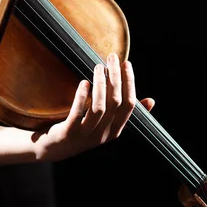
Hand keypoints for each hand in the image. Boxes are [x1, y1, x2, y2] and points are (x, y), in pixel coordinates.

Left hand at [35, 52, 154, 160]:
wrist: (54, 149)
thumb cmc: (83, 130)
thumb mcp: (106, 124)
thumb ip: (123, 112)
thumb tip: (151, 101)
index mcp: (115, 130)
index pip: (129, 105)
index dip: (130, 83)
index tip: (126, 64)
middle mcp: (104, 134)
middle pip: (115, 102)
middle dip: (115, 77)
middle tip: (112, 57)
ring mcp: (86, 135)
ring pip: (99, 107)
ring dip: (100, 84)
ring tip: (98, 66)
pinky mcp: (69, 133)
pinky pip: (77, 114)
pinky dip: (82, 97)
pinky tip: (84, 82)